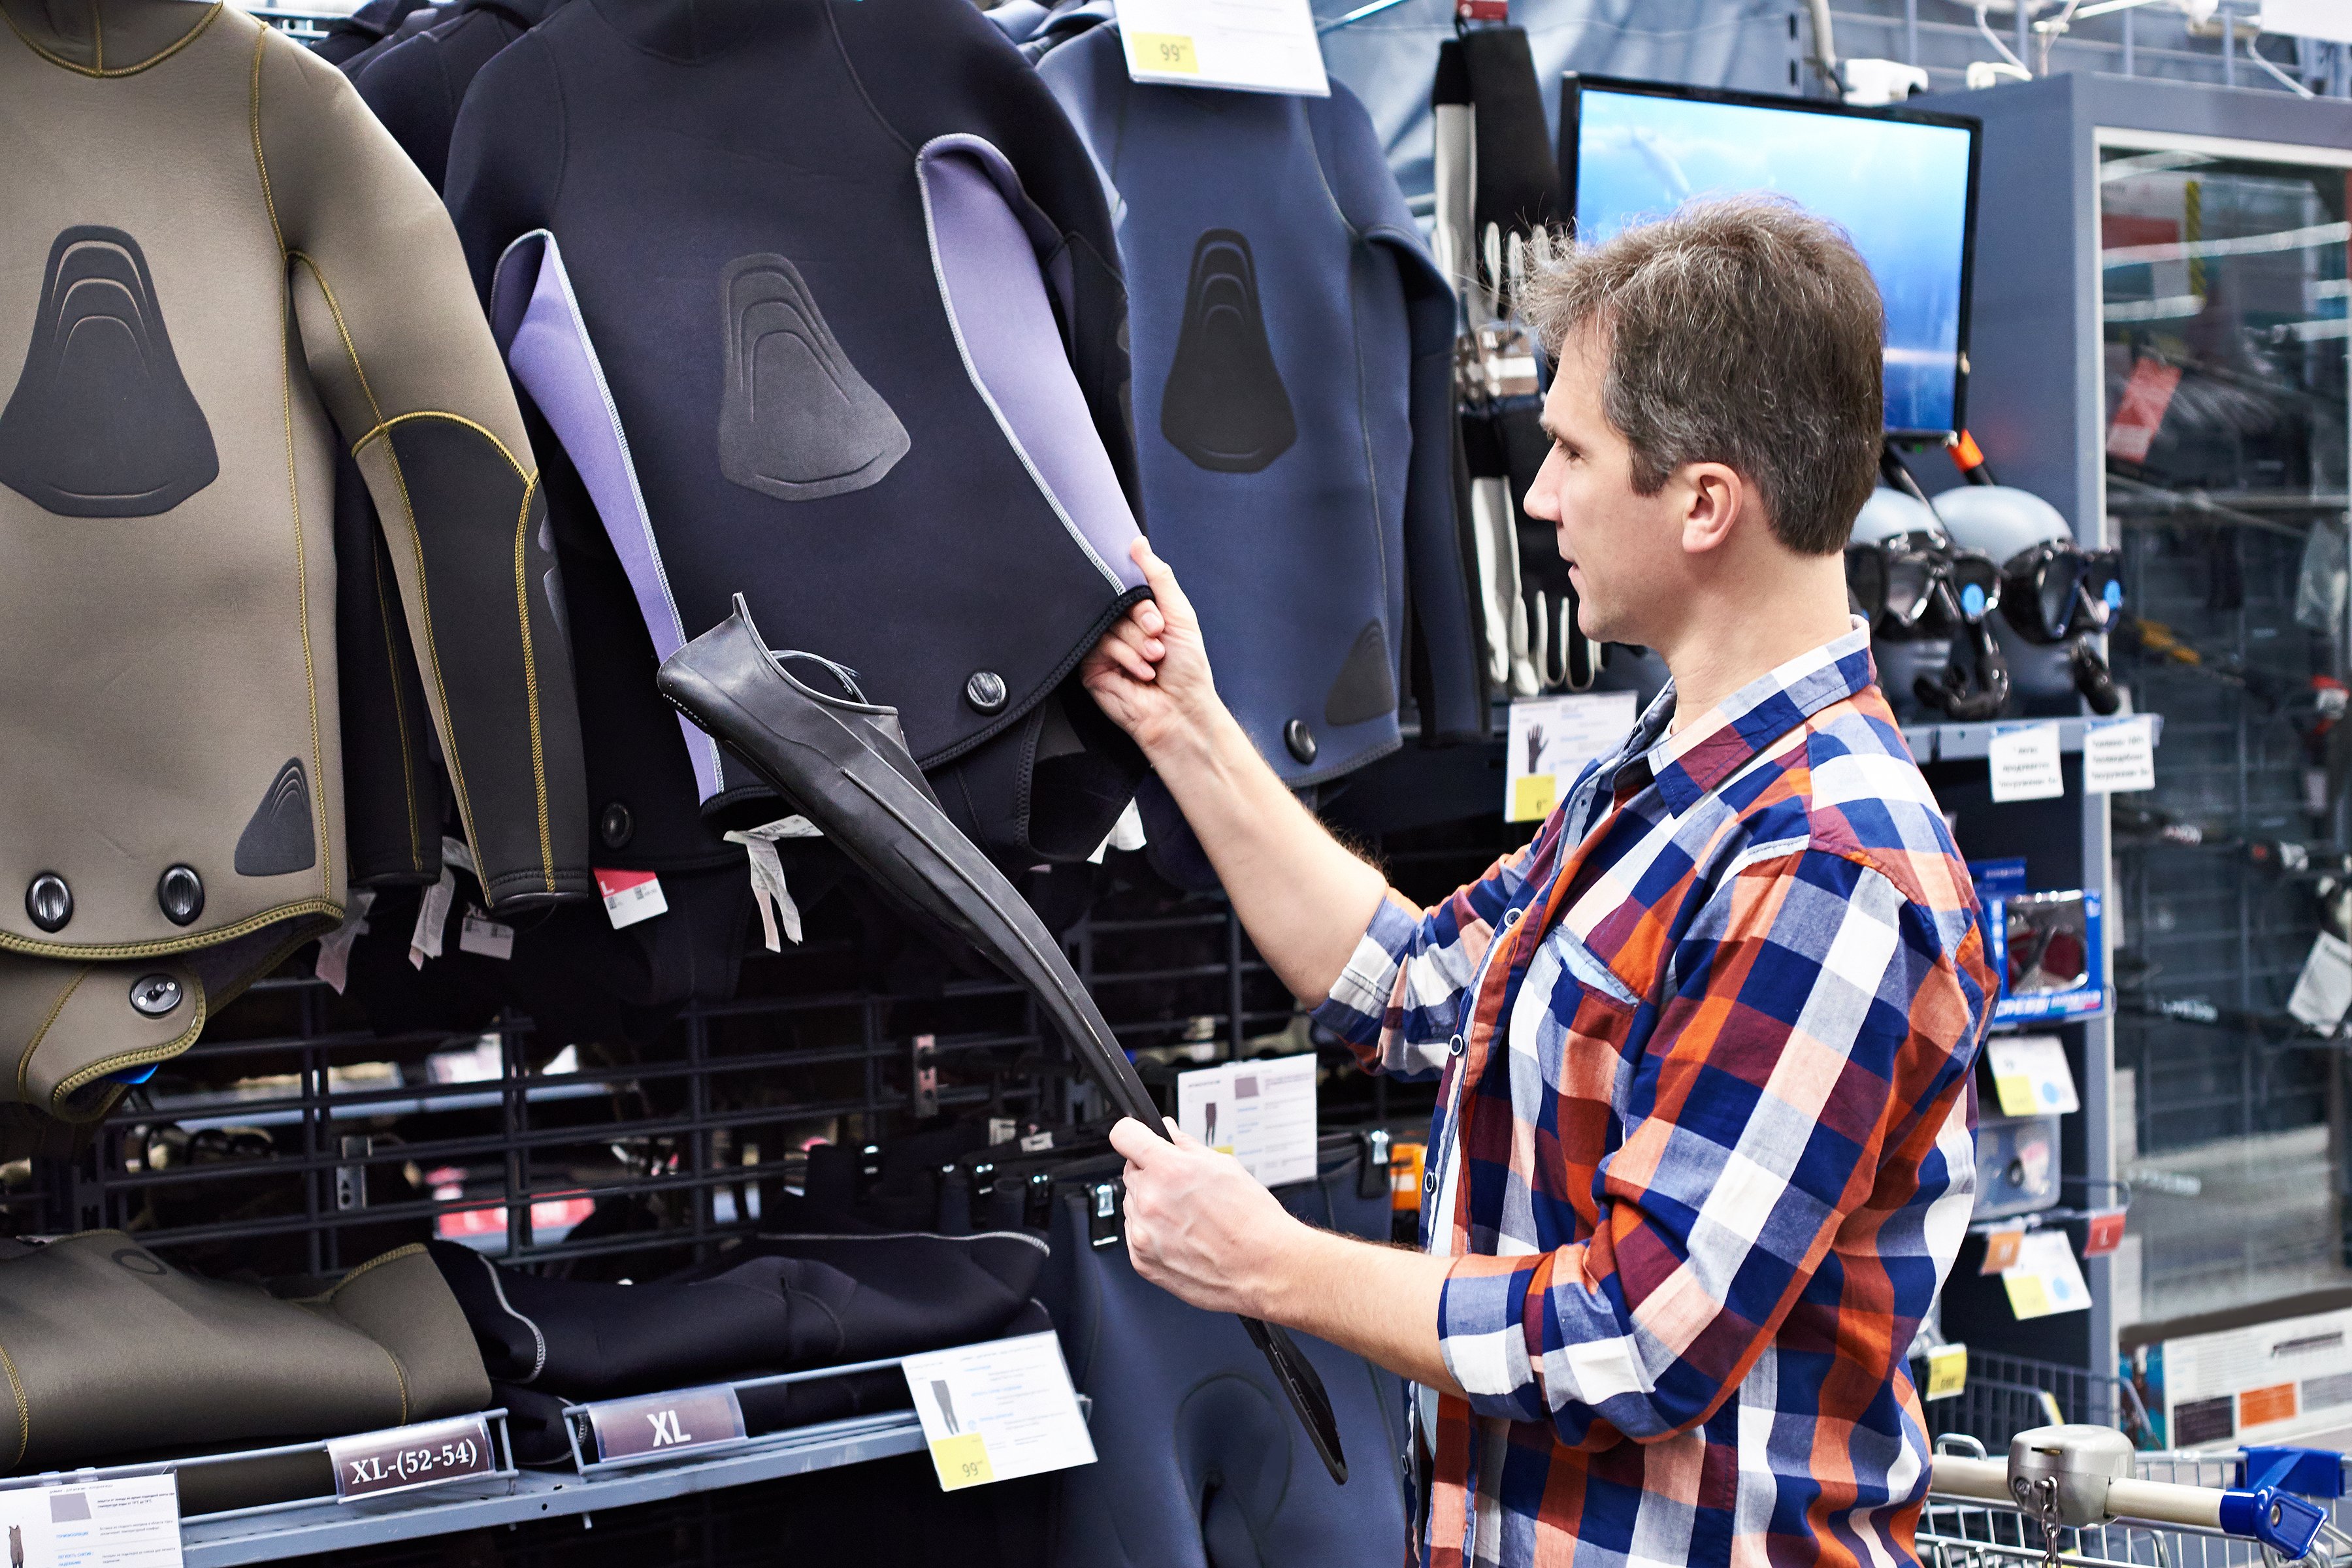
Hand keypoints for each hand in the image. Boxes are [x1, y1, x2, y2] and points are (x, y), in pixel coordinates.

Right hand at [1081, 539, 1220, 760]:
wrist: (1180, 711)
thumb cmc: (1187, 668)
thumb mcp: (1180, 614)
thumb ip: (1159, 577)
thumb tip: (1138, 543)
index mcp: (1140, 612)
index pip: (1126, 588)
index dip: (1142, 603)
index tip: (1158, 620)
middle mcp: (1121, 627)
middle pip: (1115, 605)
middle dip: (1142, 624)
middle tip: (1158, 639)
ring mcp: (1103, 646)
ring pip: (1107, 625)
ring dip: (1136, 644)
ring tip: (1153, 661)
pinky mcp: (1090, 666)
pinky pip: (1097, 645)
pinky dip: (1124, 657)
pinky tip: (1140, 673)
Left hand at [1108, 1115, 1303, 1317]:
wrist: (1264, 1269)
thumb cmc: (1252, 1221)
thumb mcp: (1225, 1167)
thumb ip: (1186, 1146)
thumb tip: (1168, 1132)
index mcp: (1168, 1170)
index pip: (1124, 1135)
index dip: (1134, 1134)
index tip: (1139, 1139)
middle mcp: (1149, 1200)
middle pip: (1131, 1171)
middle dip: (1152, 1173)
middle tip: (1183, 1189)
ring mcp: (1142, 1233)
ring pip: (1133, 1204)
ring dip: (1152, 1205)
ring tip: (1189, 1218)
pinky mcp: (1142, 1260)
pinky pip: (1136, 1235)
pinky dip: (1153, 1233)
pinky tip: (1182, 1237)